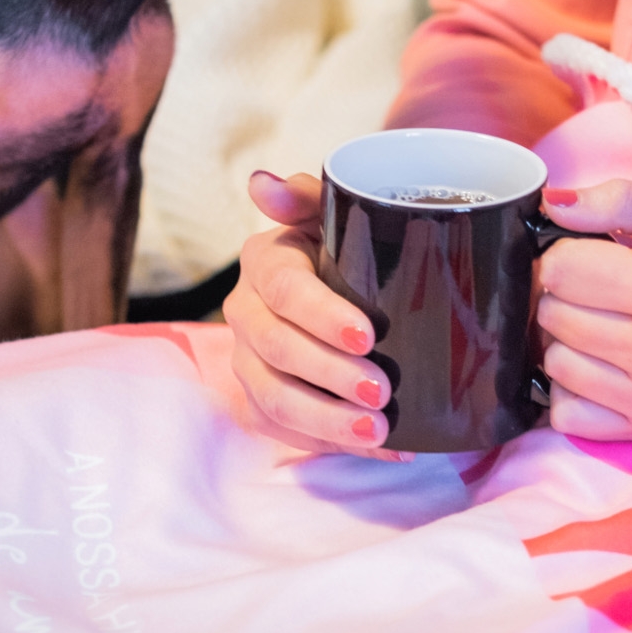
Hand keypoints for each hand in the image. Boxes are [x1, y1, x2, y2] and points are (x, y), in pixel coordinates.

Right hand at [222, 171, 407, 459]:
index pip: (284, 289)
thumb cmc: (348, 246)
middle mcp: (246, 310)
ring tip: (378, 431)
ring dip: (327, 420)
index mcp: (265, 260)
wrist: (352, 286)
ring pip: (273, 398)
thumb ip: (308, 195)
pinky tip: (386, 448)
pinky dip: (334, 443)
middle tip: (382, 392)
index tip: (367, 335)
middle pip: (277, 350)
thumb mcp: (337, 214)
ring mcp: (249, 359)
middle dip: (330, 375)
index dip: (321, 315)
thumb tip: (262, 184)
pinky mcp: (260, 399)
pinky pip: (284, 431)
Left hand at [536, 180, 631, 479]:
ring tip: (604, 320)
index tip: (591, 249)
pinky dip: (570, 390)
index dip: (563, 251)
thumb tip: (553, 203)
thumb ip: (626, 201)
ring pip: (554, 365)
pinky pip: (570, 418)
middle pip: (551, 315)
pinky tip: (600, 365)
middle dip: (564, 290)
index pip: (560, 269)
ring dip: (565, 338)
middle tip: (601, 282)